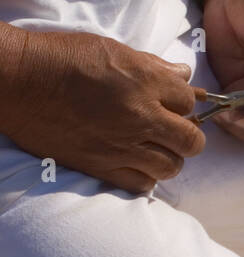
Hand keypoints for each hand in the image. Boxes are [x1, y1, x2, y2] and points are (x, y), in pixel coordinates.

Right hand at [0, 29, 202, 192]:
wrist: (18, 81)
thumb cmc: (61, 59)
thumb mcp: (111, 50)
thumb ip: (152, 65)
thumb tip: (184, 76)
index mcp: (145, 81)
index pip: (190, 102)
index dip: (183, 104)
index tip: (172, 105)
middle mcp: (141, 116)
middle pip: (191, 141)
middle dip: (186, 137)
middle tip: (172, 132)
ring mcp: (123, 145)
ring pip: (171, 167)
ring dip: (167, 159)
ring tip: (152, 149)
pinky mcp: (103, 166)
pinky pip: (142, 184)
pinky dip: (144, 177)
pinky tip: (135, 165)